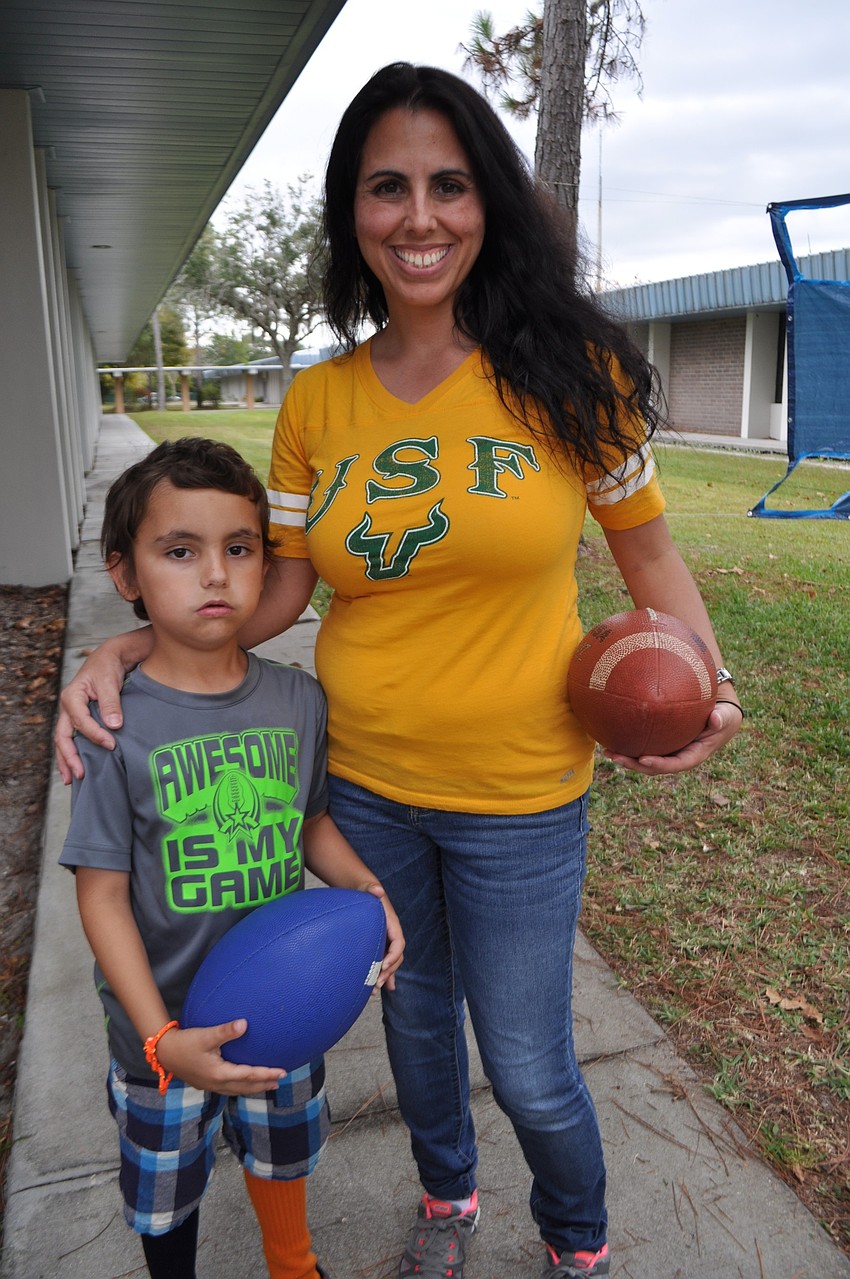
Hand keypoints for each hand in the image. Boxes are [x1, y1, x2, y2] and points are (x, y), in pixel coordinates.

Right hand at [54, 630, 150, 782]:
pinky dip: (73, 753)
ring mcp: (71, 714)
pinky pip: (72, 738)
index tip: (111, 745)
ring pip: (64, 741)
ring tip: (72, 779)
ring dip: (67, 760)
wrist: (110, 658)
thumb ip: (111, 703)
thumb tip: (114, 725)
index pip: (80, 721)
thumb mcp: (110, 681)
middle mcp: (68, 707)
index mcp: (72, 696)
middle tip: (80, 775)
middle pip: (63, 737)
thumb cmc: (108, 667)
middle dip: (70, 757)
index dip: (95, 735)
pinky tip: (78, 767)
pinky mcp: (79, 718)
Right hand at [155, 1020, 285, 1094]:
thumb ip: (225, 1031)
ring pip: (237, 1089)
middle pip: (246, 1087)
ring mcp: (210, 1085)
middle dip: (263, 1084)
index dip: (267, 1073)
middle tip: (280, 1080)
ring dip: (253, 1087)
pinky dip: (241, 1086)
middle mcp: (217, 1083)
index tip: (283, 1071)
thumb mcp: (205, 1035)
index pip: (249, 1075)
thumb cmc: (185, 1043)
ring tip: (267, 1084)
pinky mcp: (205, 1083)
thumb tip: (245, 1023)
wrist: (163, 1052)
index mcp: (220, 1074)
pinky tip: (243, 1081)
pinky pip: (229, 1088)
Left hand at [366, 884, 404, 991]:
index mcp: (392, 924)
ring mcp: (385, 940)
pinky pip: (384, 962)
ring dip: (385, 977)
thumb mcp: (367, 887)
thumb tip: (377, 890)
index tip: (383, 966)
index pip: (398, 943)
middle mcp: (391, 934)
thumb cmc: (364, 889)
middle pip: (396, 957)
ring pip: (390, 962)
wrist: (362, 890)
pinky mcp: (378, 944)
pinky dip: (384, 975)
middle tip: (376, 984)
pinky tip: (383, 988)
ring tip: (374, 990)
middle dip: (388, 971)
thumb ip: (372, 889)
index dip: (393, 956)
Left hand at [605, 699, 743, 776]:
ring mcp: (668, 751)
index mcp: (693, 756)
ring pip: (644, 759)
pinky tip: (612, 736)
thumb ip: (721, 719)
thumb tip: (715, 718)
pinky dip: (628, 743)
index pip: (674, 764)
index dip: (659, 765)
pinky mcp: (661, 743)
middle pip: (653, 766)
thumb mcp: (726, 717)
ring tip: (606, 750)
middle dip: (633, 764)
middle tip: (614, 756)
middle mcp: (677, 757)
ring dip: (625, 757)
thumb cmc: (723, 715)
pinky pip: (643, 746)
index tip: (643, 760)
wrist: (718, 714)